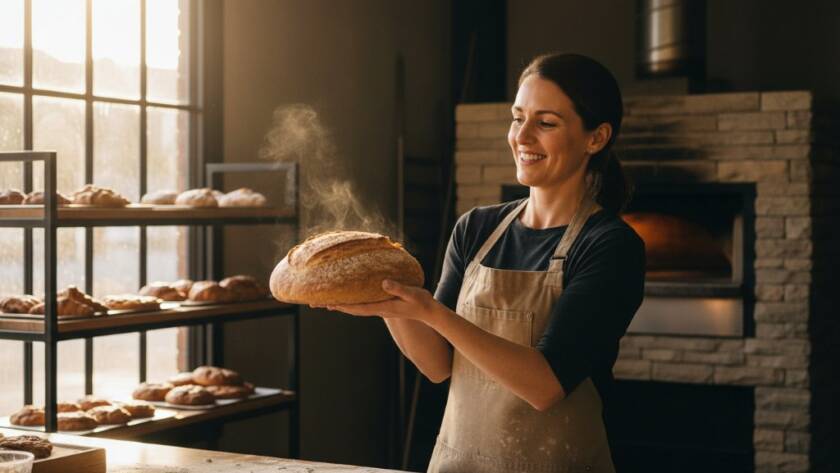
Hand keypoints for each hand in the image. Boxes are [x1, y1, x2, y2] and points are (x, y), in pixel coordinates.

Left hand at [312, 279, 439, 322]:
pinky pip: (363, 304)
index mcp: (382, 307)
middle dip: (334, 305)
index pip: (356, 307)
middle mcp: (378, 309)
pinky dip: (352, 302)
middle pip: (351, 309)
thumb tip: (384, 283)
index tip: (325, 303)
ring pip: (355, 307)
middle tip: (315, 303)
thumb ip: (398, 288)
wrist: (430, 313)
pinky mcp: (383, 305)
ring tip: (326, 301)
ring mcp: (380, 308)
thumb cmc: (422, 303)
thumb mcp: (412, 293)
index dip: (340, 305)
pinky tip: (349, 297)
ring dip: (340, 305)